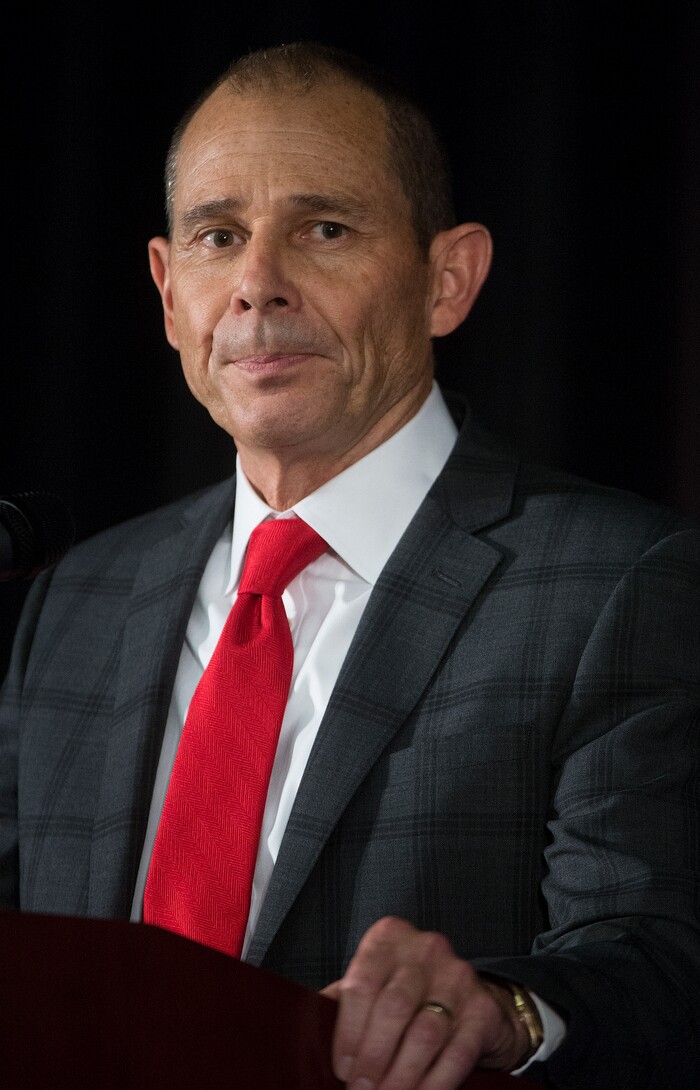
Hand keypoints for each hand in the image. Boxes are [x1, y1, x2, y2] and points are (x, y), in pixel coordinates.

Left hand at [320, 916, 531, 1088]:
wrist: (469, 996)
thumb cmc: (406, 991)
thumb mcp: (373, 982)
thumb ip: (344, 1002)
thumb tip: (307, 1034)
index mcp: (389, 939)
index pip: (362, 983)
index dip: (348, 1032)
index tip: (342, 1068)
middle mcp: (425, 950)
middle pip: (394, 1007)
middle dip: (373, 1057)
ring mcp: (458, 977)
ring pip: (425, 1033)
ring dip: (401, 1076)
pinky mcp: (482, 1010)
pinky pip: (456, 1054)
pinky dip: (434, 1083)